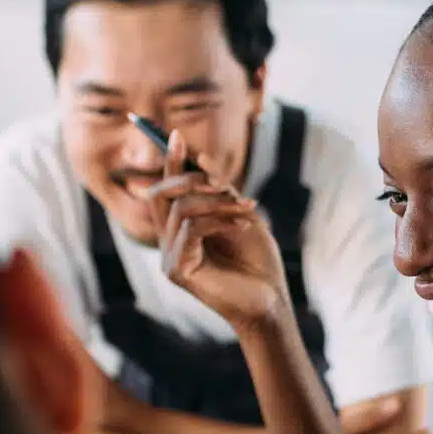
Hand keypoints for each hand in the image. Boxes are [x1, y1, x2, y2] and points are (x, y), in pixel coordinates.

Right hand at [147, 131, 290, 330]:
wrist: (270, 298)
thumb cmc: (257, 260)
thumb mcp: (241, 214)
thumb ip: (220, 190)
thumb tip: (199, 158)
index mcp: (181, 228)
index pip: (167, 189)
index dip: (170, 162)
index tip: (176, 135)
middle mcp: (169, 241)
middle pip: (162, 194)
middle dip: (194, 180)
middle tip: (227, 186)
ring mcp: (170, 257)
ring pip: (182, 209)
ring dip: (218, 203)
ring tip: (246, 210)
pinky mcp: (177, 270)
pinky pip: (191, 230)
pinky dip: (219, 222)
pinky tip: (242, 228)